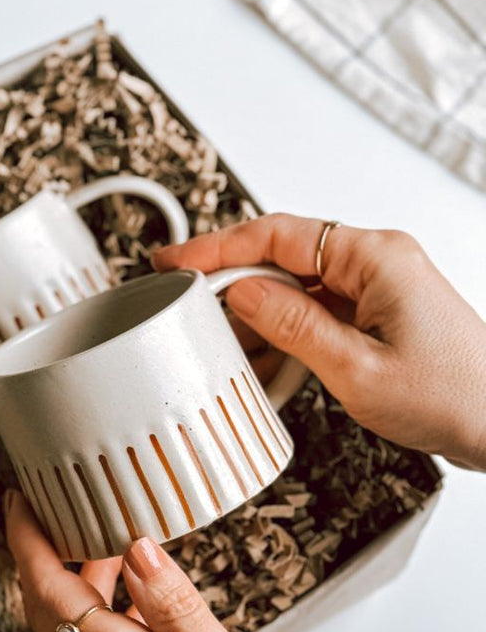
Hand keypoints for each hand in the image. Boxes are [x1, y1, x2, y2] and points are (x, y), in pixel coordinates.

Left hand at [5, 491, 341, 631]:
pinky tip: (137, 599)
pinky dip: (97, 609)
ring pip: (64, 626)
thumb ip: (176, 607)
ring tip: (109, 536)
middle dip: (44, 546)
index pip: (46, 584)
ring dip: (74, 576)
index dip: (26, 534)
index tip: (18, 494)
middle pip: (43, 602)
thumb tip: (138, 547)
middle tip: (63, 501)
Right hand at [153, 213, 485, 470]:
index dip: (216, 247)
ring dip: (259, 317)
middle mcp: (375, 263)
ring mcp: (375, 287)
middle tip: (187, 304)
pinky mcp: (373, 314)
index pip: (275, 235)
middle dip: (232, 284)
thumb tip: (241, 294)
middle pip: (280, 257)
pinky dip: (284, 334)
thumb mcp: (356, 368)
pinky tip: (266, 360)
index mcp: (374, 257)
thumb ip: (293, 325)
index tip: (177, 262)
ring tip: (227, 348)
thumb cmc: (455, 396)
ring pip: (294, 287)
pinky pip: (314, 311)